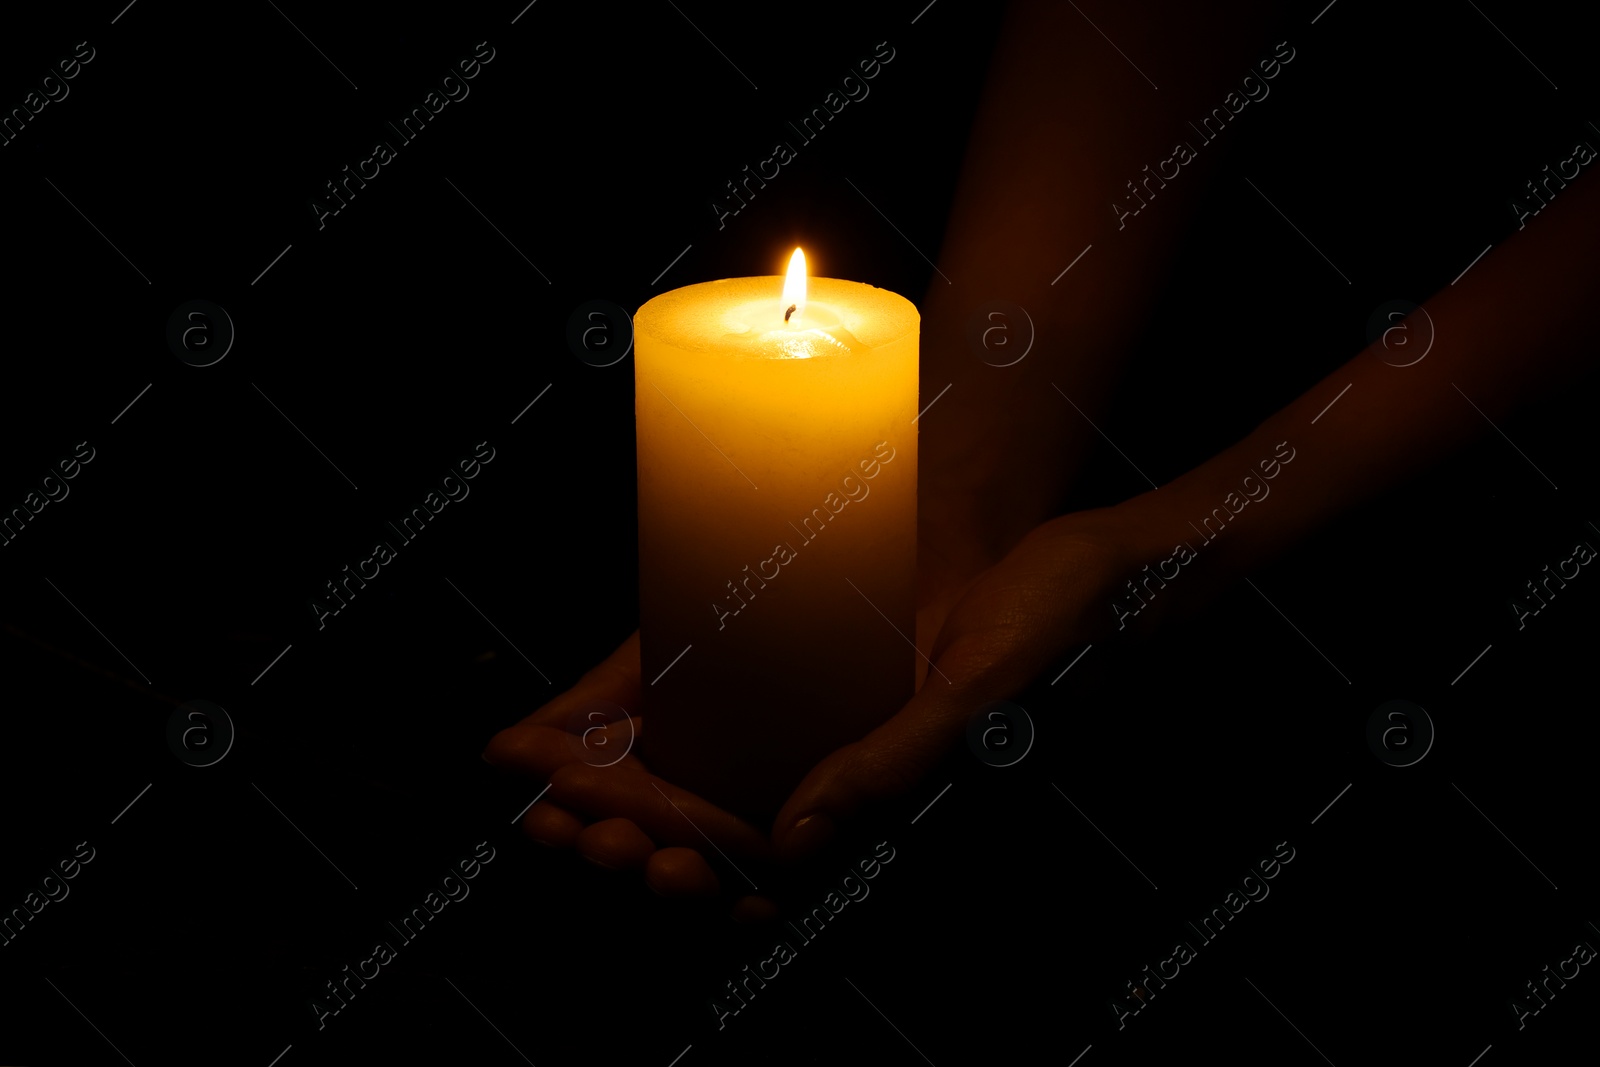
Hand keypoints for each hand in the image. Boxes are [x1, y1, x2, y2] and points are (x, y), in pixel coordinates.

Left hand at [483, 502, 1157, 906]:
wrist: (1100, 567)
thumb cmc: (1059, 630)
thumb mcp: (981, 695)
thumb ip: (892, 769)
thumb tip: (791, 843)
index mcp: (897, 821)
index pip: (774, 872)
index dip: (686, 865)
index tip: (611, 841)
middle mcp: (864, 797)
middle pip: (730, 845)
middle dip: (640, 842)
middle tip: (556, 826)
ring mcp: (848, 749)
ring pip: (725, 797)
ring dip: (640, 801)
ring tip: (557, 792)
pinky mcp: (840, 701)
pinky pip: (746, 740)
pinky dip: (671, 740)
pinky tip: (607, 728)